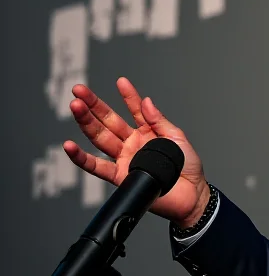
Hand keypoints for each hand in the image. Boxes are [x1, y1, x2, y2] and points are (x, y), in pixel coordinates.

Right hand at [64, 77, 210, 227]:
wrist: (191, 194)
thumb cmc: (188, 167)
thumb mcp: (177, 138)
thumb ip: (159, 121)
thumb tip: (146, 101)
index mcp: (147, 132)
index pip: (134, 110)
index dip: (127, 96)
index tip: (121, 81)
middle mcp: (132, 143)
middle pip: (108, 121)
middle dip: (93, 105)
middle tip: (79, 90)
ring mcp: (124, 158)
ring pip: (100, 138)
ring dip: (85, 123)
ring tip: (75, 106)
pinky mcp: (120, 176)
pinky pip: (96, 166)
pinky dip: (81, 158)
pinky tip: (70, 146)